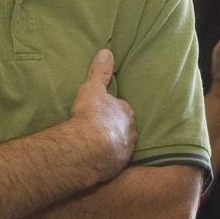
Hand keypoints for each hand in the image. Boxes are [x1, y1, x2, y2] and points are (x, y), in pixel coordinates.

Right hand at [68, 49, 136, 181]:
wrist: (88, 148)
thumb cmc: (90, 116)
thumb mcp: (92, 89)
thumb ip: (99, 72)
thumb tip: (106, 52)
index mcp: (126, 112)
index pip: (122, 109)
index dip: (112, 111)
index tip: (103, 114)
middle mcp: (131, 131)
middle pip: (124, 128)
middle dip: (115, 129)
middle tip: (99, 130)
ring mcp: (126, 150)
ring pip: (121, 145)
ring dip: (112, 145)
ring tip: (97, 147)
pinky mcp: (118, 166)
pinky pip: (113, 161)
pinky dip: (107, 160)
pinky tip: (96, 161)